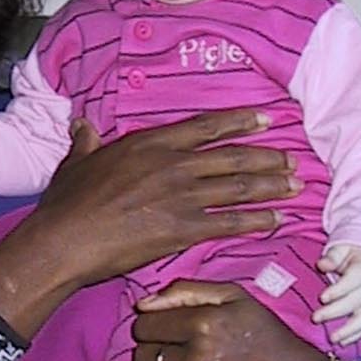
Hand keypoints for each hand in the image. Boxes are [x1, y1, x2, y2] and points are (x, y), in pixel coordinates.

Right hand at [0, 108, 301, 340]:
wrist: (65, 239)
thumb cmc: (67, 203)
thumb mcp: (75, 163)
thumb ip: (85, 142)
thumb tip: (81, 125)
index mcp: (151, 144)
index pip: (207, 127)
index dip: (240, 123)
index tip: (266, 121)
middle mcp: (174, 164)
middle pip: (232, 157)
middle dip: (266, 158)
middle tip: (292, 159)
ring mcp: (181, 196)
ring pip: (238, 187)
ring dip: (270, 187)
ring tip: (294, 186)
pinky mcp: (182, 229)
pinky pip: (229, 223)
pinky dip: (256, 221)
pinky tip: (275, 221)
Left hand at [129, 280, 334, 360]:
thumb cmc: (266, 336)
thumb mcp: (235, 298)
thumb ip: (185, 291)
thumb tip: (143, 305)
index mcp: (204, 325)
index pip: (144, 326)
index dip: (149, 326)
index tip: (159, 330)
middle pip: (142, 356)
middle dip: (150, 351)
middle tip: (169, 352)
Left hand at [314, 243, 360, 345]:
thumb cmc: (349, 253)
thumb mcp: (340, 248)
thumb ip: (332, 256)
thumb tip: (323, 265)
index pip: (355, 278)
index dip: (339, 289)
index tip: (322, 298)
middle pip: (358, 300)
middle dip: (336, 311)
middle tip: (316, 318)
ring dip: (350, 329)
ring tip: (333, 339)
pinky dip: (356, 335)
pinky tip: (343, 342)